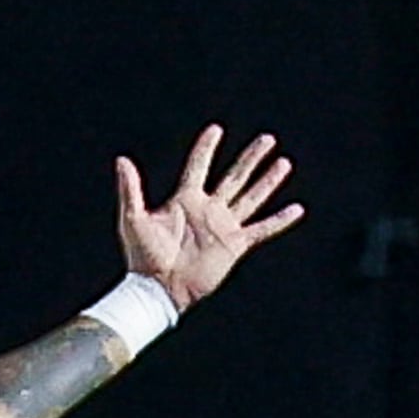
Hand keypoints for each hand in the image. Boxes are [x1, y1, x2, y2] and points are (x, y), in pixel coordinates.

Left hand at [115, 125, 302, 312]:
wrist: (159, 288)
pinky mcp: (235, 245)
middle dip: (251, 158)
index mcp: (185, 200)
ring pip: (251, 197)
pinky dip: (279, 220)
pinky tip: (296, 209)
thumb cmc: (143, 257)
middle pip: (234, 177)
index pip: (199, 166)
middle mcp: (208, 209)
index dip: (207, 148)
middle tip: (267, 139)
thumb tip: (122, 160)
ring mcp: (223, 226)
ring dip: (268, 180)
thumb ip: (130, 188)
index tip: (216, 129)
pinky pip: (262, 229)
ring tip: (283, 163)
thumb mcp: (133, 218)